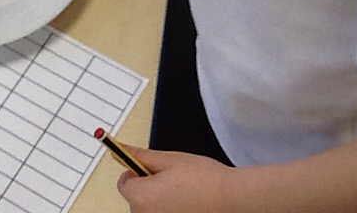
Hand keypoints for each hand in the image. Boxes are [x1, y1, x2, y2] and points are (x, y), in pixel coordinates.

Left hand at [116, 146, 236, 212]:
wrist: (233, 199)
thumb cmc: (205, 180)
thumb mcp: (170, 159)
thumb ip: (141, 155)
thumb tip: (123, 149)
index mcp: (141, 197)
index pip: (123, 183)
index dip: (135, 171)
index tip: (149, 167)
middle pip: (136, 198)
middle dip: (148, 186)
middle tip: (172, 177)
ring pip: (150, 208)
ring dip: (159, 199)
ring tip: (183, 190)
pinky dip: (170, 209)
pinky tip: (187, 202)